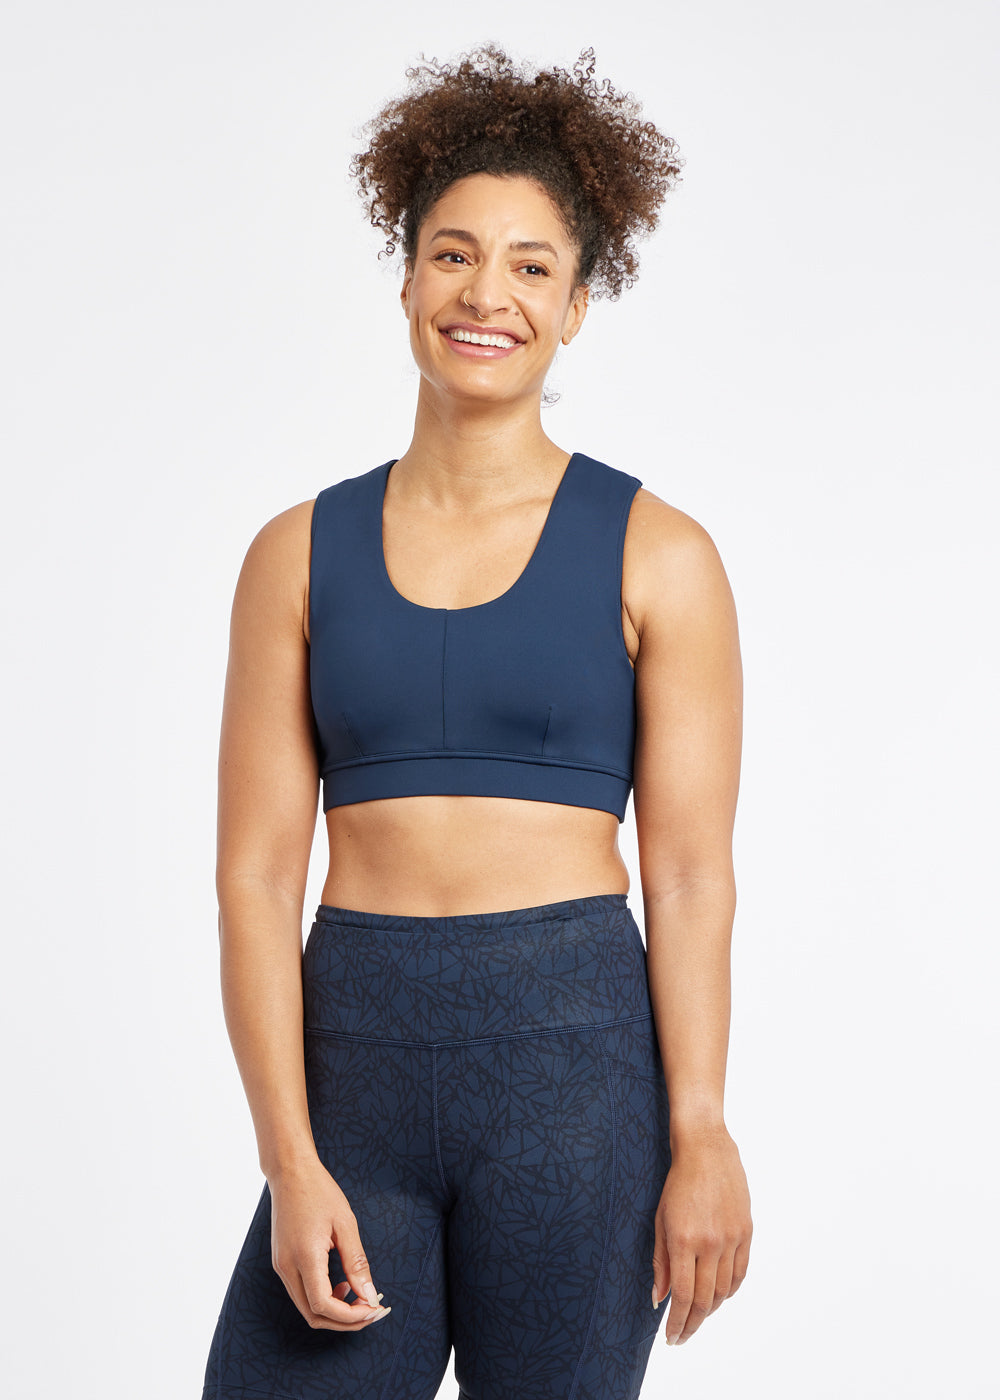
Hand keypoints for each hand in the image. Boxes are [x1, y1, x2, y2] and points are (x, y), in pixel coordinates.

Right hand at [267, 1156, 391, 1330]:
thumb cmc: (319, 1191)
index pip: (324, 1306)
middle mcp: (287, 1267)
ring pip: (306, 1307)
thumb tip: (369, 1295)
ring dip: (333, 1311)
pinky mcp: (281, 1262)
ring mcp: (280, 1266)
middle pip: (313, 1315)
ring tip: (357, 1296)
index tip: (373, 1308)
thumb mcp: (345, 1223)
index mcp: (304, 1257)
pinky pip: (301, 1292)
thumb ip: (357, 1262)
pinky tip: (339, 1283)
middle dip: (344, 1320)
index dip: (350, 1315)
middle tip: (370, 1310)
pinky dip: (321, 1298)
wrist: (290, 1172)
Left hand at [651, 1124, 751, 1344]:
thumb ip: (660, 1262)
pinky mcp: (746, 1232)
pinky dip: (729, 1291)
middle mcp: (710, 1243)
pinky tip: (718, 1296)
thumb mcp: (660, 1220)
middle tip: (682, 1335)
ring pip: (724, 1291)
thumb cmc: (677, 1182)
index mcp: (684, 1240)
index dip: (677, 1323)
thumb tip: (659, 1299)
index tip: (672, 1338)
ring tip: (697, 1316)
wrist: (706, 1149)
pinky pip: (740, 1274)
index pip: (683, 1297)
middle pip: (705, 1300)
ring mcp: (731, 1238)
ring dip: (710, 1310)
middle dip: (692, 1323)